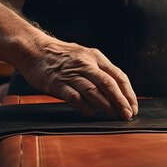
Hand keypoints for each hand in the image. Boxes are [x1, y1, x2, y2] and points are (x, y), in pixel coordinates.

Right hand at [20, 36, 137, 119]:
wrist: (34, 50)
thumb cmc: (61, 57)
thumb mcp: (84, 57)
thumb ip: (99, 71)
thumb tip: (117, 92)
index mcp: (95, 57)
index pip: (118, 76)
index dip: (128, 93)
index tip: (133, 108)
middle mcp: (85, 64)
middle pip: (108, 83)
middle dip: (120, 101)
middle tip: (127, 115)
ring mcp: (71, 74)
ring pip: (93, 90)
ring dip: (105, 106)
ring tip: (114, 117)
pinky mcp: (57, 83)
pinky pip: (73, 96)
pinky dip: (84, 106)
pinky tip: (91, 113)